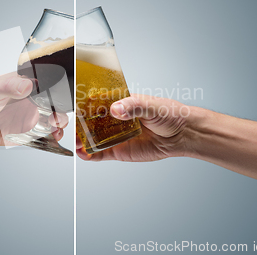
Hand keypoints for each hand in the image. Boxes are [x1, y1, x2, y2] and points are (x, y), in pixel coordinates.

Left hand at [0, 72, 67, 145]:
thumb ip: (10, 86)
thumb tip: (26, 86)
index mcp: (26, 85)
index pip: (49, 87)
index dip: (59, 94)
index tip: (61, 101)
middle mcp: (31, 100)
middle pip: (55, 105)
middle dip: (61, 112)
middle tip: (57, 119)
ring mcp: (29, 116)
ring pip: (52, 121)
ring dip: (59, 126)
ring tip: (57, 130)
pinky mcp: (25, 132)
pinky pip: (42, 136)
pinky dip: (51, 138)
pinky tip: (53, 138)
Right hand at [76, 94, 190, 161]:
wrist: (182, 134)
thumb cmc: (170, 114)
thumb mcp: (152, 105)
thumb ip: (134, 106)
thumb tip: (117, 109)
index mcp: (120, 103)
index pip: (97, 102)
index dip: (84, 105)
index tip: (75, 107)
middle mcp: (115, 119)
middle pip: (91, 121)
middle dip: (79, 125)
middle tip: (73, 127)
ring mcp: (115, 135)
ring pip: (93, 138)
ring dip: (82, 140)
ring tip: (76, 142)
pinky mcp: (119, 151)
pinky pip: (101, 153)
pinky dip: (90, 154)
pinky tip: (83, 153)